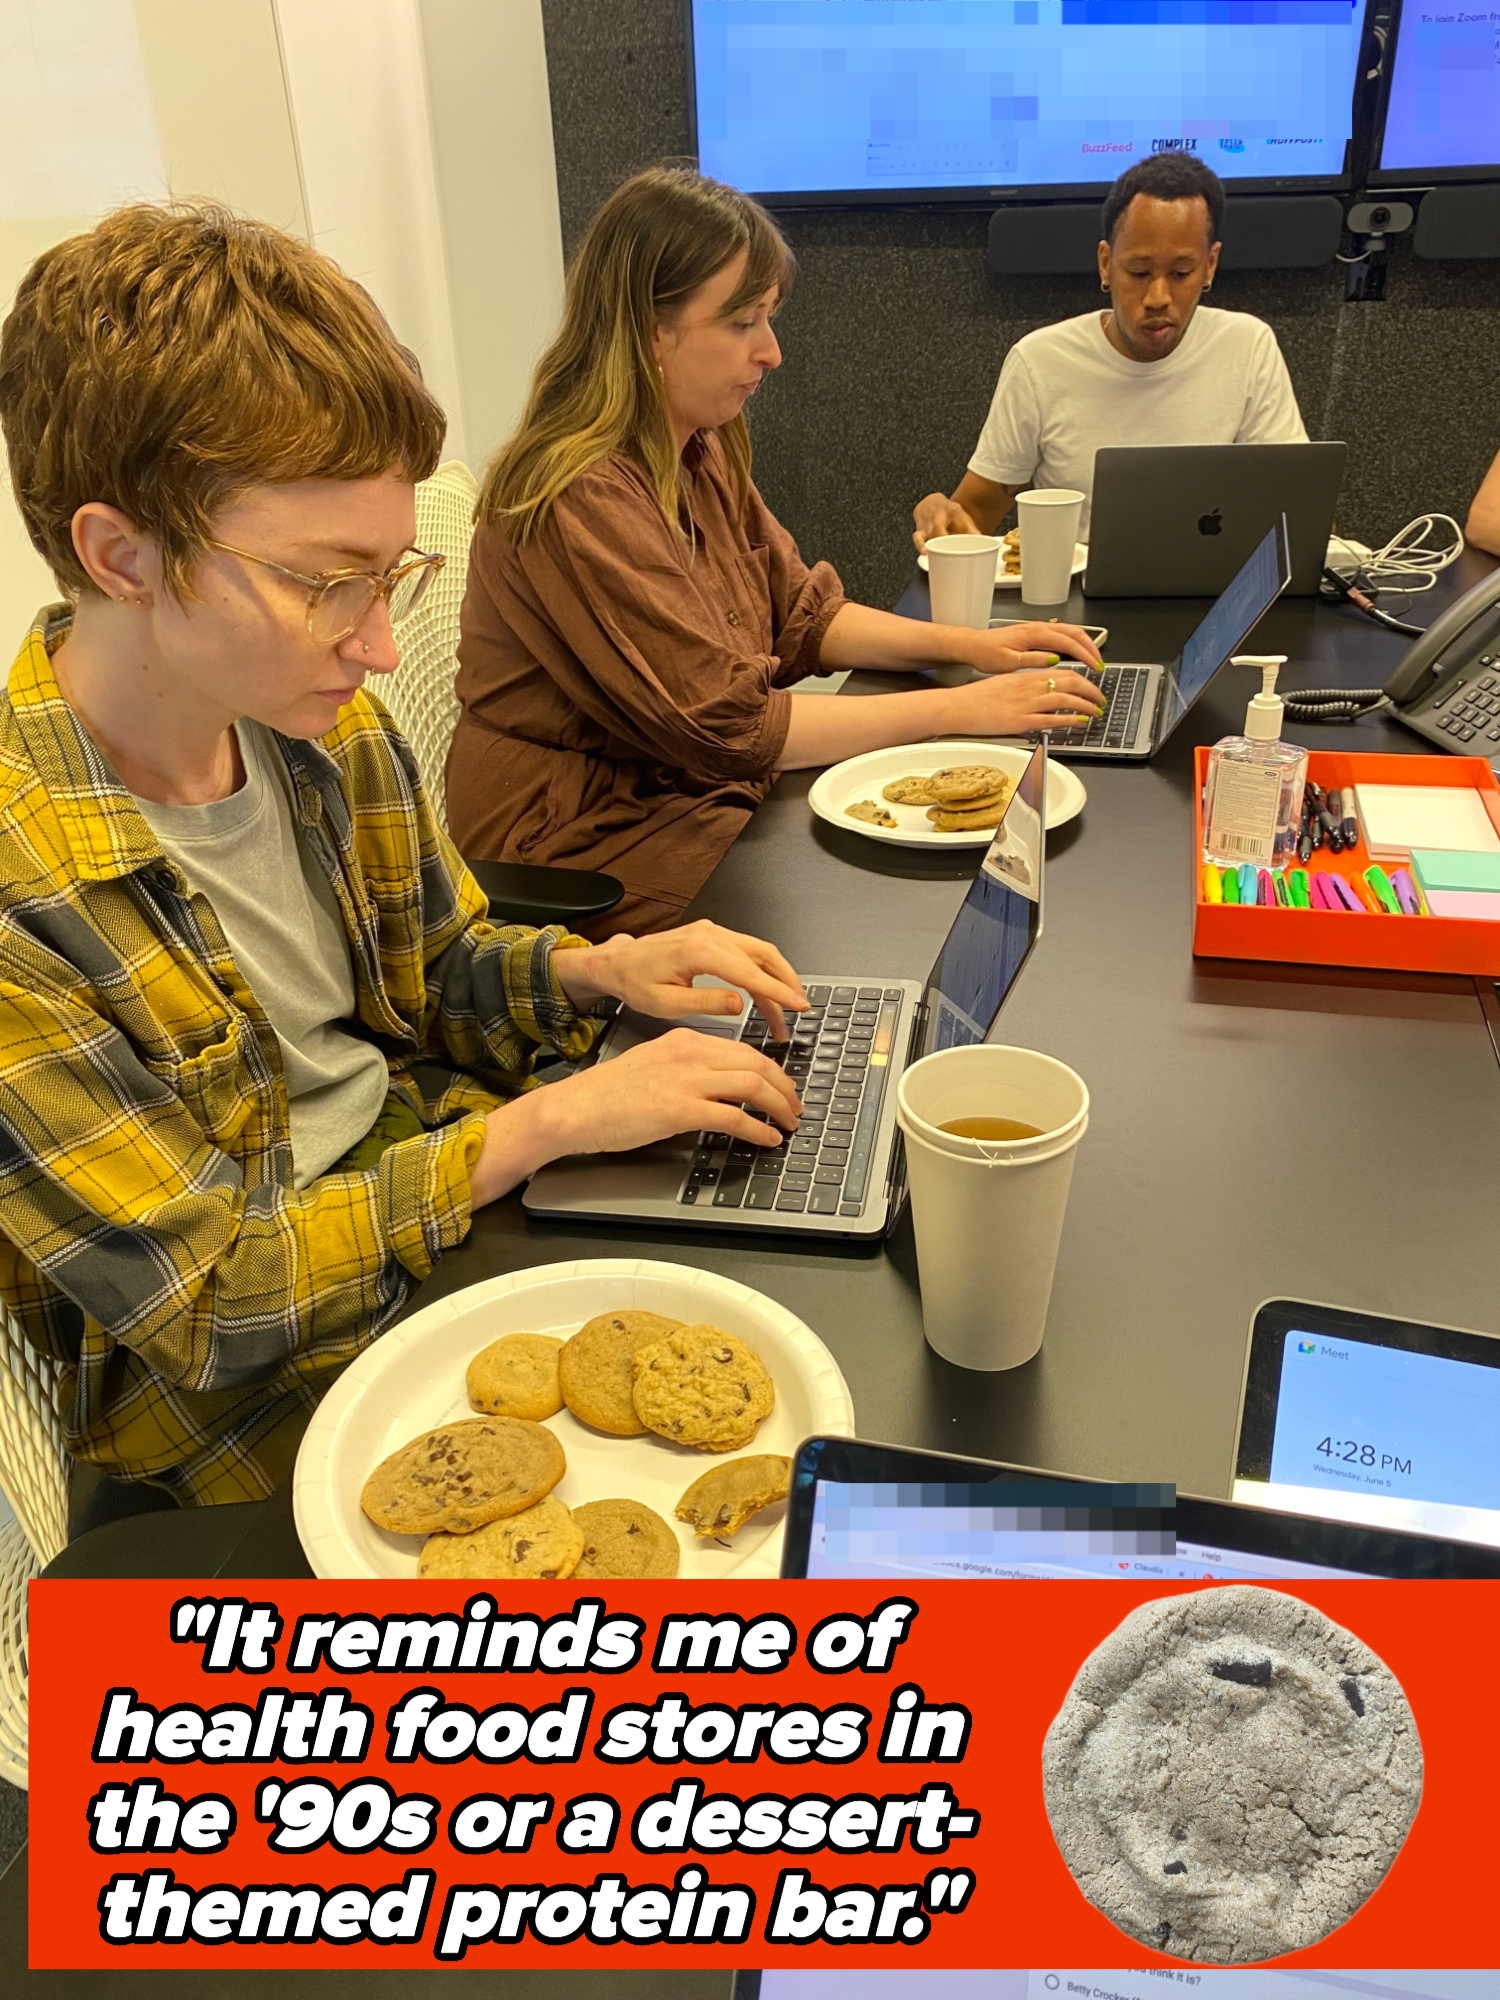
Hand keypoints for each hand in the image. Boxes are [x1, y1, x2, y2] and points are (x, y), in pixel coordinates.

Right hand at [473, 1028, 801, 1199]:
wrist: (574, 1108)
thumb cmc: (605, 1094)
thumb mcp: (653, 1065)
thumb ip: (686, 1069)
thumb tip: (717, 1087)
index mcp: (685, 1040)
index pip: (743, 1049)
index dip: (772, 1070)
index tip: (782, 1087)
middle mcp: (690, 1053)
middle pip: (757, 1064)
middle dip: (785, 1087)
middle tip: (795, 1107)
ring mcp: (686, 1080)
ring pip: (753, 1086)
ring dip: (779, 1107)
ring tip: (789, 1123)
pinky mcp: (680, 1110)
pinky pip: (734, 1117)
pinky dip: (758, 1129)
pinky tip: (767, 1138)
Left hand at [554, 919, 807, 1039]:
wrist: (617, 963)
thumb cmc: (635, 983)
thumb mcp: (665, 1004)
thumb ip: (705, 1003)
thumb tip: (739, 1004)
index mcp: (700, 951)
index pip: (751, 973)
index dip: (778, 992)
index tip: (798, 1006)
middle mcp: (710, 934)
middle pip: (764, 957)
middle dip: (785, 986)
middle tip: (797, 1012)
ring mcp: (713, 931)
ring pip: (760, 951)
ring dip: (777, 977)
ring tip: (784, 1007)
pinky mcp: (712, 934)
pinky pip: (748, 949)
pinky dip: (763, 969)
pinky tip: (767, 989)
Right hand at [912, 492, 979, 552]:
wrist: (932, 502)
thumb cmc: (949, 513)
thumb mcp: (962, 516)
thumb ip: (971, 529)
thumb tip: (982, 541)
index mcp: (953, 510)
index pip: (960, 523)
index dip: (965, 533)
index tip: (971, 542)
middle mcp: (939, 515)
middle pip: (939, 528)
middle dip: (944, 538)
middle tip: (951, 551)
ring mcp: (928, 522)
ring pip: (929, 534)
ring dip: (932, 545)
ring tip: (936, 555)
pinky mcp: (920, 528)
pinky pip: (917, 537)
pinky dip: (920, 544)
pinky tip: (924, 552)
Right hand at [949, 668, 1106, 736]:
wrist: (959, 706)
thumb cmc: (978, 698)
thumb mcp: (1005, 683)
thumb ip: (1026, 685)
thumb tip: (1041, 690)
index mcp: (1027, 676)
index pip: (1064, 673)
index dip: (1083, 680)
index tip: (1091, 687)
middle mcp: (1030, 687)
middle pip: (1071, 683)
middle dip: (1091, 691)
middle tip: (1101, 700)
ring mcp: (1027, 704)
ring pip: (1066, 700)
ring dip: (1086, 706)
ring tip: (1096, 712)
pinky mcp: (1021, 720)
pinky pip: (1052, 719)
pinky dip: (1070, 720)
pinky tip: (1079, 722)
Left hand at [961, 621, 1102, 673]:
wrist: (973, 644)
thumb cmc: (987, 653)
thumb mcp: (1008, 661)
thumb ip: (1032, 660)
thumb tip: (1054, 659)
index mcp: (1034, 634)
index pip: (1068, 642)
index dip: (1085, 655)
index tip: (1095, 667)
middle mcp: (1039, 627)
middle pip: (1075, 633)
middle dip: (1092, 648)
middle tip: (1100, 665)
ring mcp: (1039, 628)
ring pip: (1071, 632)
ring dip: (1085, 644)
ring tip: (1094, 660)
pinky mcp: (1036, 633)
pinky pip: (1062, 634)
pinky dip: (1075, 643)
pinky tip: (1077, 654)